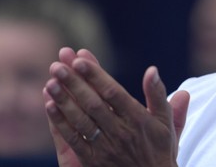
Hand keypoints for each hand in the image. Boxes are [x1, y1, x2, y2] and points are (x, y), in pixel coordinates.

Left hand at [44, 48, 189, 166]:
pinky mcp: (93, 161)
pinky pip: (74, 140)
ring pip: (81, 120)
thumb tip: (152, 70)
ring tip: (51, 82)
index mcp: (137, 118)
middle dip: (75, 83)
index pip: (113, 92)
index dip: (96, 76)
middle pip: (93, 103)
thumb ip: (157, 94)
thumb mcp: (165, 121)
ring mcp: (105, 147)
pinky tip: (50, 106)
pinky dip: (60, 123)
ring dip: (64, 100)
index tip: (80, 59)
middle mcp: (121, 131)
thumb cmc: (159, 148)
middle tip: (58, 65)